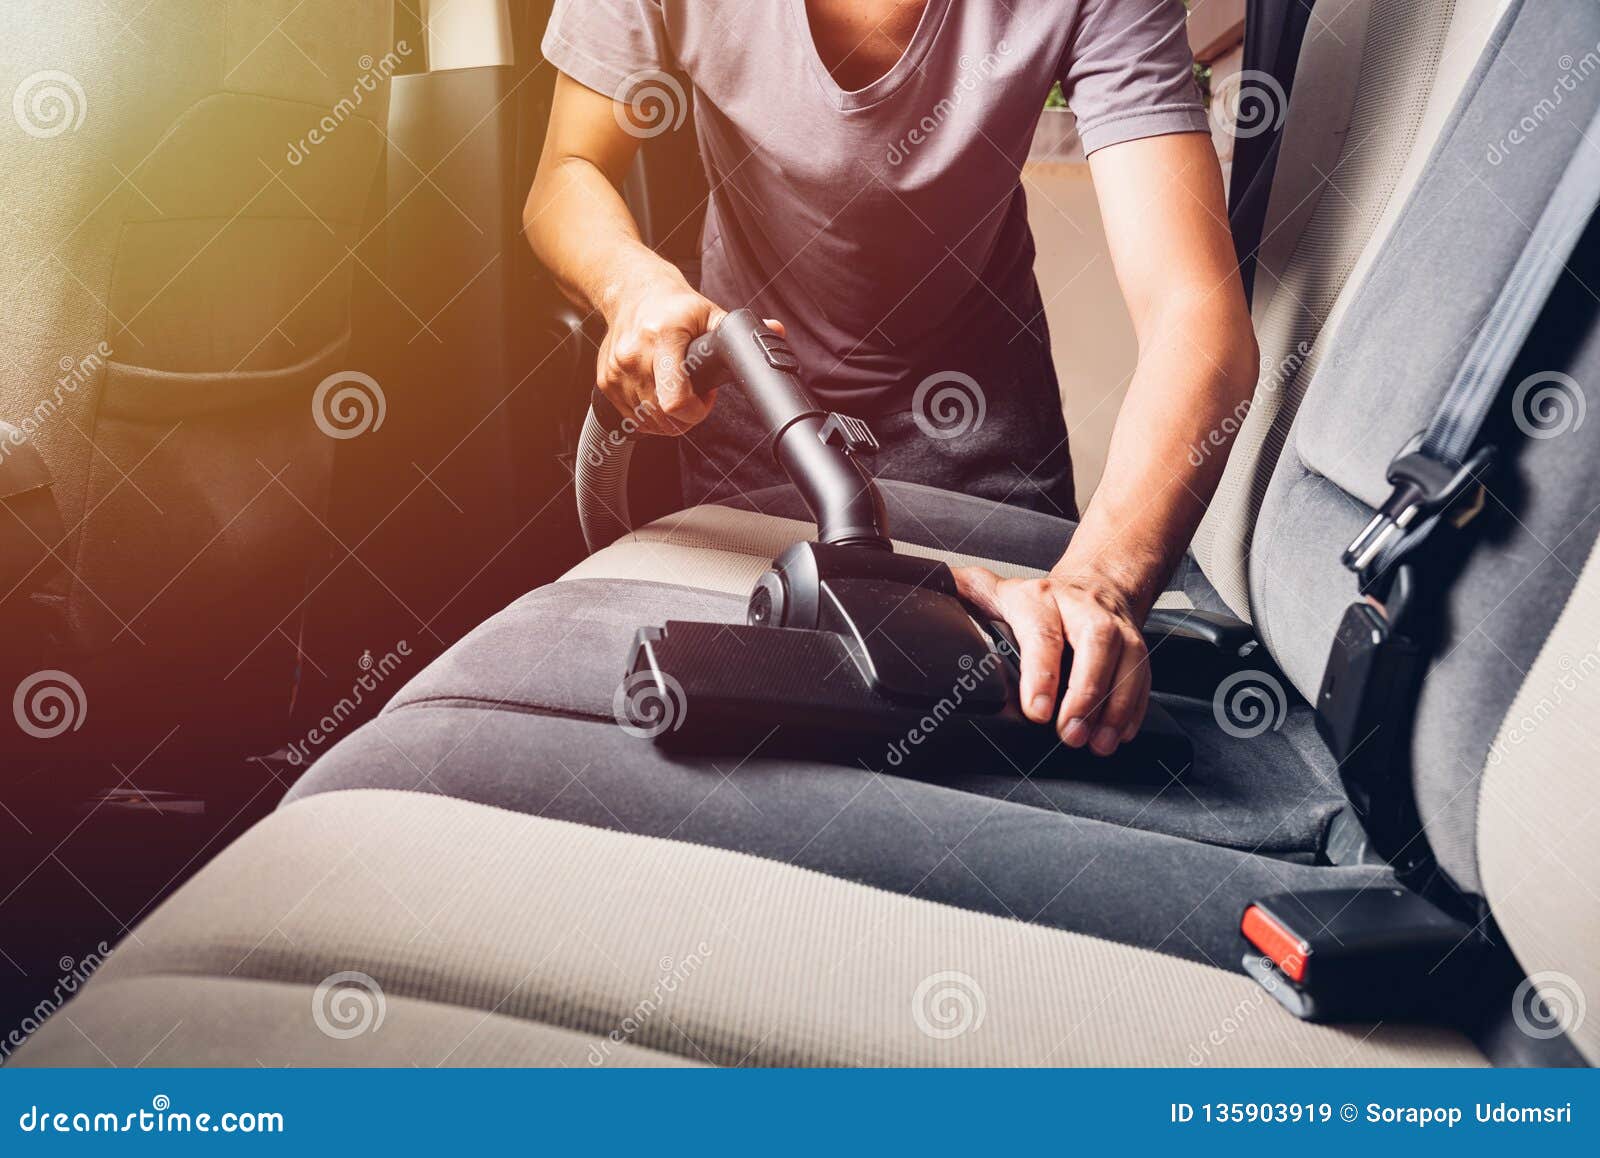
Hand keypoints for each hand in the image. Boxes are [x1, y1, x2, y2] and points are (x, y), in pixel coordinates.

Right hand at [598, 272, 726, 435]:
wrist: (630, 292)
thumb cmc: (672, 305)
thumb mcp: (708, 311)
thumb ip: (738, 329)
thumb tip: (776, 331)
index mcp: (662, 338)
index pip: (675, 400)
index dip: (697, 410)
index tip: (706, 397)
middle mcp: (634, 356)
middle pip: (664, 418)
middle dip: (687, 416)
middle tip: (695, 394)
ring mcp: (616, 372)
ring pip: (648, 422)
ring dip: (668, 416)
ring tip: (677, 389)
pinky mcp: (605, 383)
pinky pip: (633, 419)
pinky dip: (650, 415)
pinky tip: (659, 392)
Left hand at [953, 567, 1150, 756]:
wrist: (1094, 584)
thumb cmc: (1039, 602)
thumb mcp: (998, 593)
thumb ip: (969, 594)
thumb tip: (937, 586)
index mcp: (1040, 598)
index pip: (1043, 632)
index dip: (1042, 673)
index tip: (1037, 711)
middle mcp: (1084, 609)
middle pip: (1096, 643)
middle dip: (1086, 692)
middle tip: (1070, 733)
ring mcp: (1116, 627)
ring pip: (1128, 660)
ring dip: (1115, 706)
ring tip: (1098, 742)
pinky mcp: (1137, 647)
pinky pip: (1144, 677)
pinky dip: (1134, 708)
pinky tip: (1119, 733)